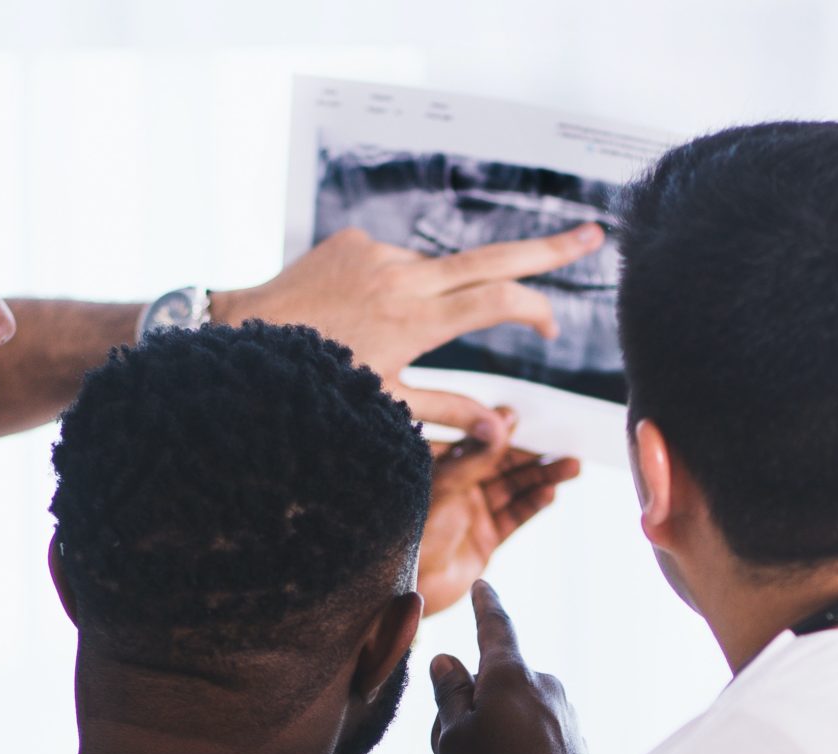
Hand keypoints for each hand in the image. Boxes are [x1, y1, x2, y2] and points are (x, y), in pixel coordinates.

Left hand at [217, 224, 606, 432]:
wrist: (242, 335)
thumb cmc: (315, 382)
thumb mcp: (384, 406)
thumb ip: (449, 412)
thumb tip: (506, 432)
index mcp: (414, 321)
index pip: (497, 300)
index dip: (535, 309)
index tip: (550, 328)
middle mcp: (402, 277)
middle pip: (493, 257)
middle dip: (548, 249)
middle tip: (595, 235)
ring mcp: (378, 253)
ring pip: (435, 271)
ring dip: (436, 298)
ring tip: (380, 337)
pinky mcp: (355, 239)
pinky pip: (396, 262)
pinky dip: (397, 287)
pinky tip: (359, 316)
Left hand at [418, 409, 582, 614]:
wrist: (406, 587)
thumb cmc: (410, 532)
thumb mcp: (444, 486)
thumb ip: (476, 456)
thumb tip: (504, 422)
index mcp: (439, 468)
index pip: (476, 441)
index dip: (500, 429)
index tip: (522, 417)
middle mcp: (458, 487)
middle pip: (502, 465)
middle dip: (533, 457)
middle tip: (564, 447)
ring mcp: (473, 514)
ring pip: (514, 489)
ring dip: (542, 478)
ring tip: (571, 467)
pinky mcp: (485, 540)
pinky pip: (514, 517)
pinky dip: (533, 505)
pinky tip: (550, 493)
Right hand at [431, 581, 590, 753]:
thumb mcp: (452, 738)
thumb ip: (449, 694)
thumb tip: (449, 660)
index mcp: (511, 676)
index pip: (495, 628)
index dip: (485, 606)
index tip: (485, 586)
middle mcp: (545, 686)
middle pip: (497, 682)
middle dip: (471, 705)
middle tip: (450, 748)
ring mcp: (566, 715)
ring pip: (514, 712)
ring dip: (493, 731)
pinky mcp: (576, 743)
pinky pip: (535, 735)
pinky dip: (518, 750)